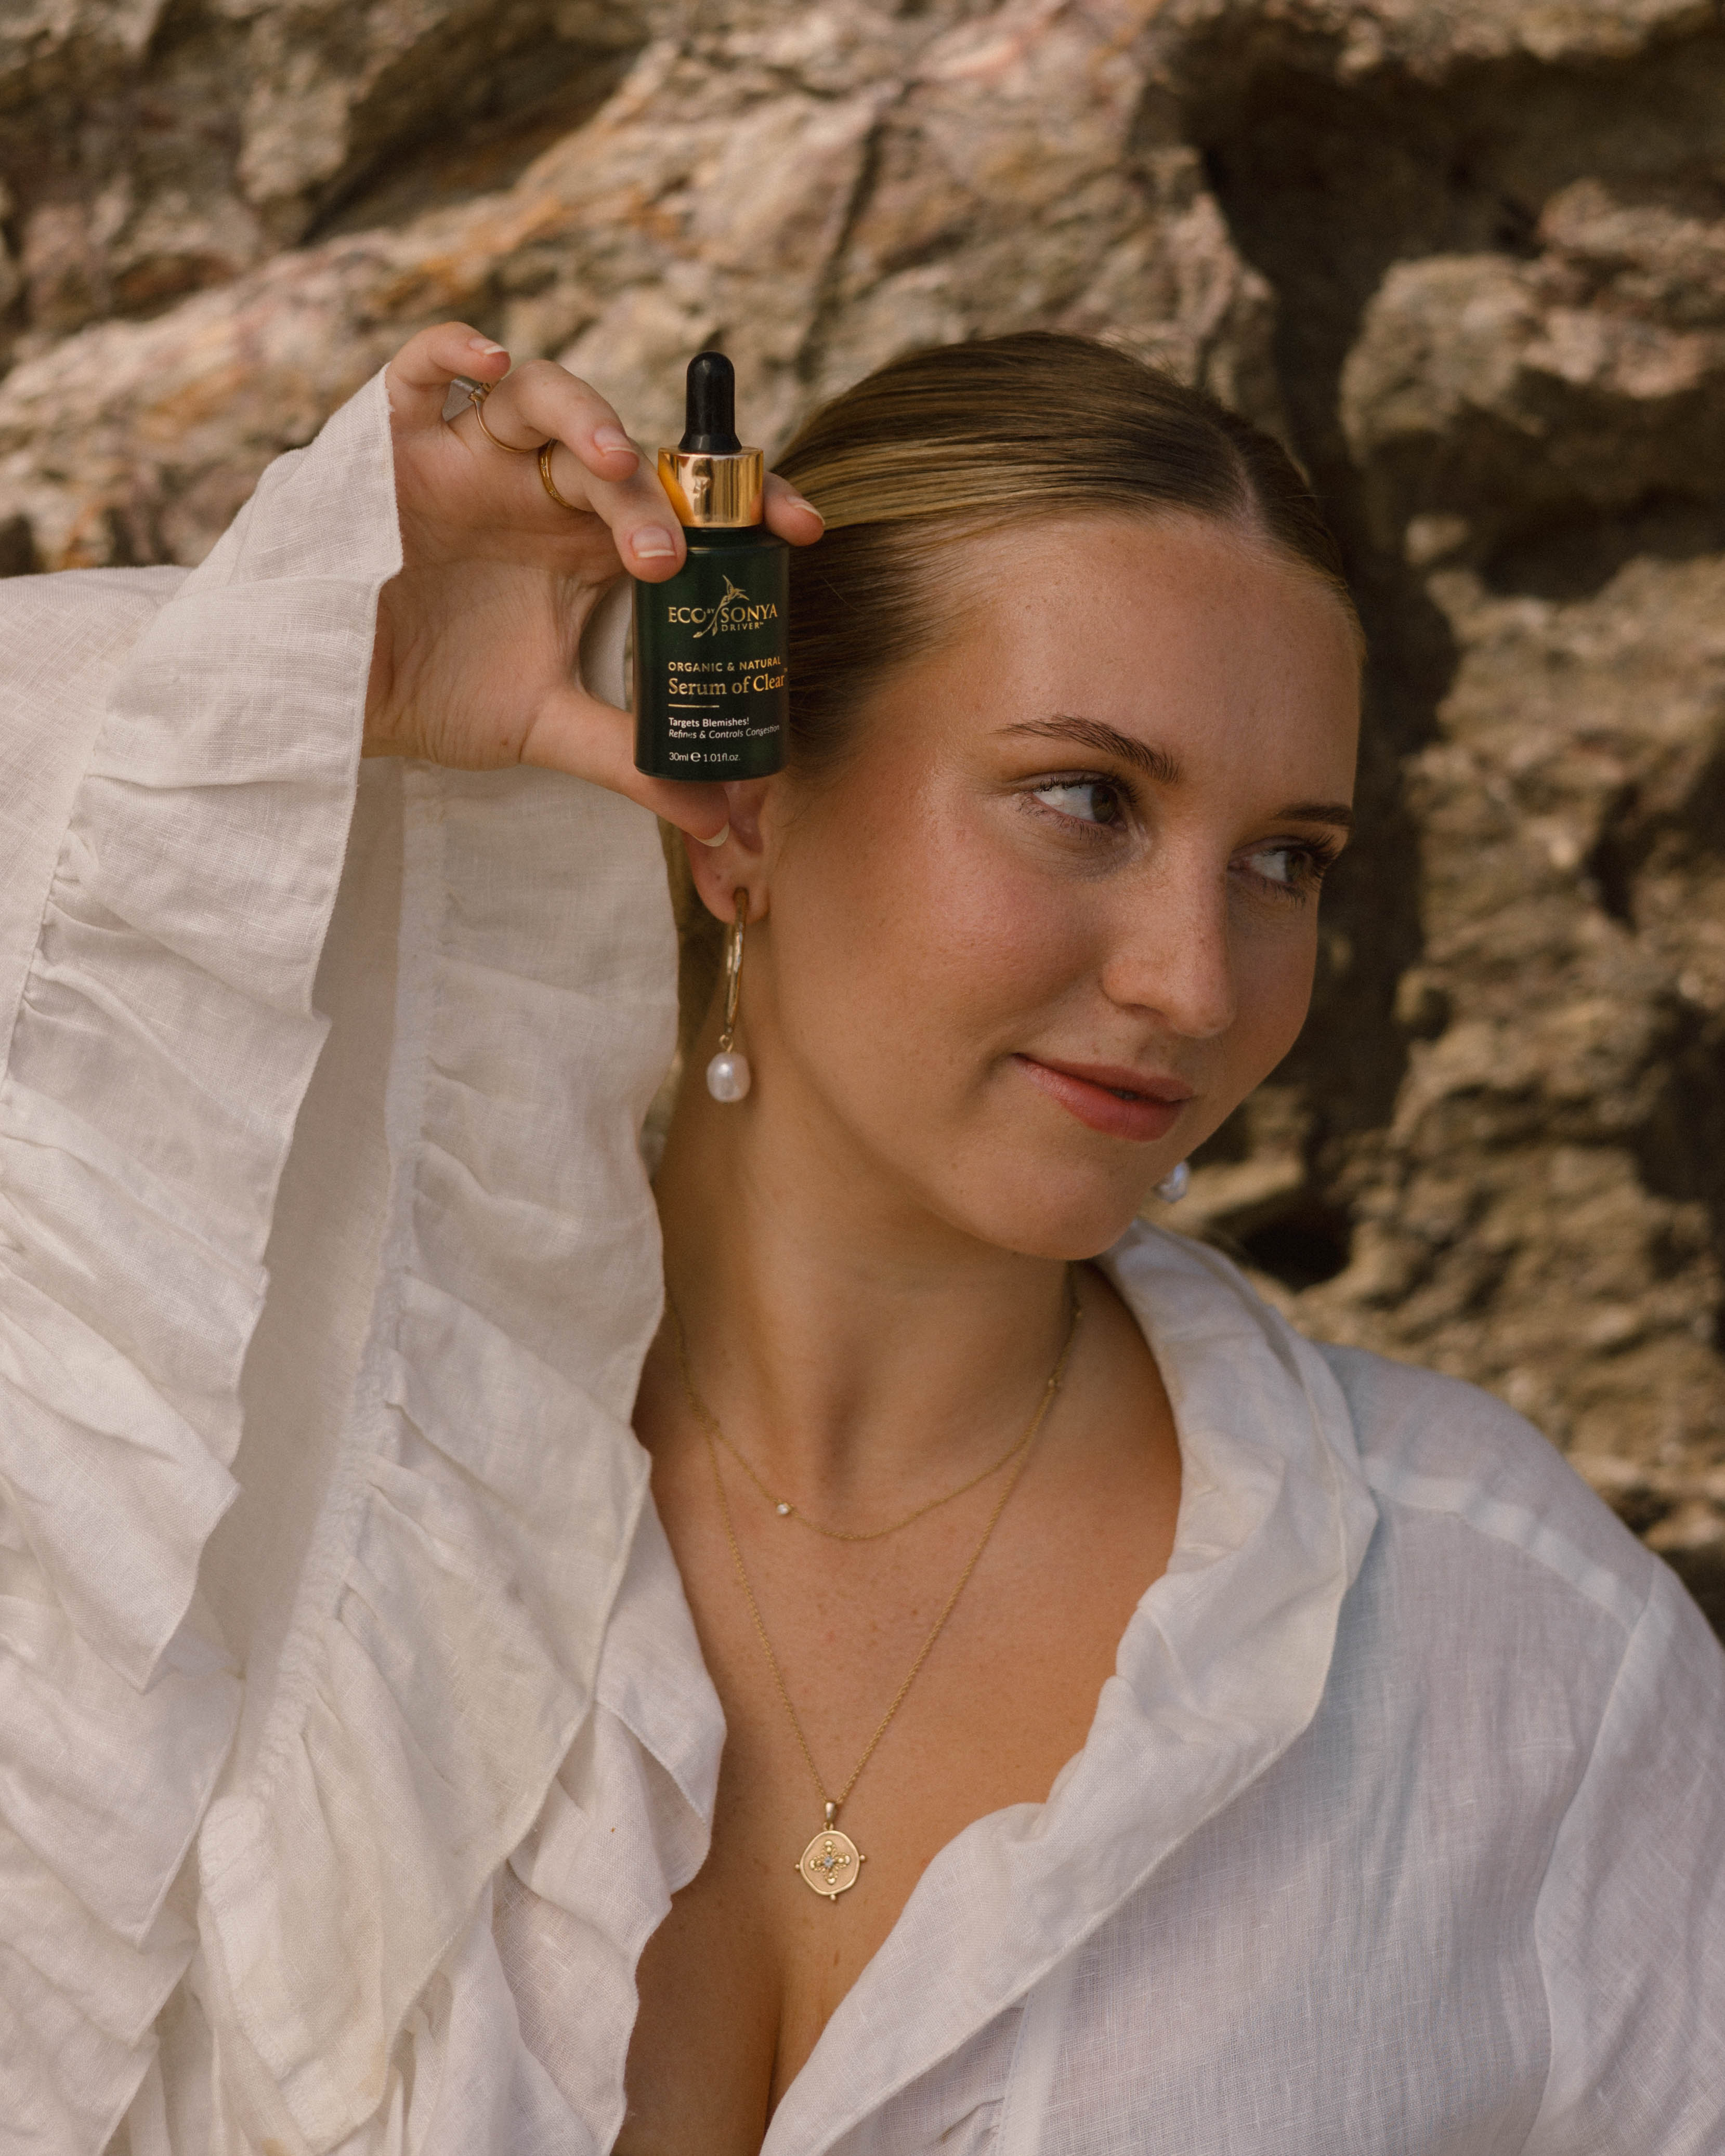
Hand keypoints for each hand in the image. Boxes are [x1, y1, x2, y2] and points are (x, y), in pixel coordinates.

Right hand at [363, 323, 822, 841]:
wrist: (333, 697)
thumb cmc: (438, 693)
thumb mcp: (545, 727)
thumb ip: (632, 760)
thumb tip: (722, 819)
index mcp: (589, 544)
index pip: (686, 501)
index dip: (749, 501)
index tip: (803, 531)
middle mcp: (540, 489)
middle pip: (623, 458)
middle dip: (655, 499)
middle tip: (663, 561)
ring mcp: (470, 458)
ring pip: (540, 397)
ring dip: (584, 418)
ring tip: (610, 461)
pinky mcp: (393, 445)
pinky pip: (418, 369)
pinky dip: (452, 351)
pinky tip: (490, 361)